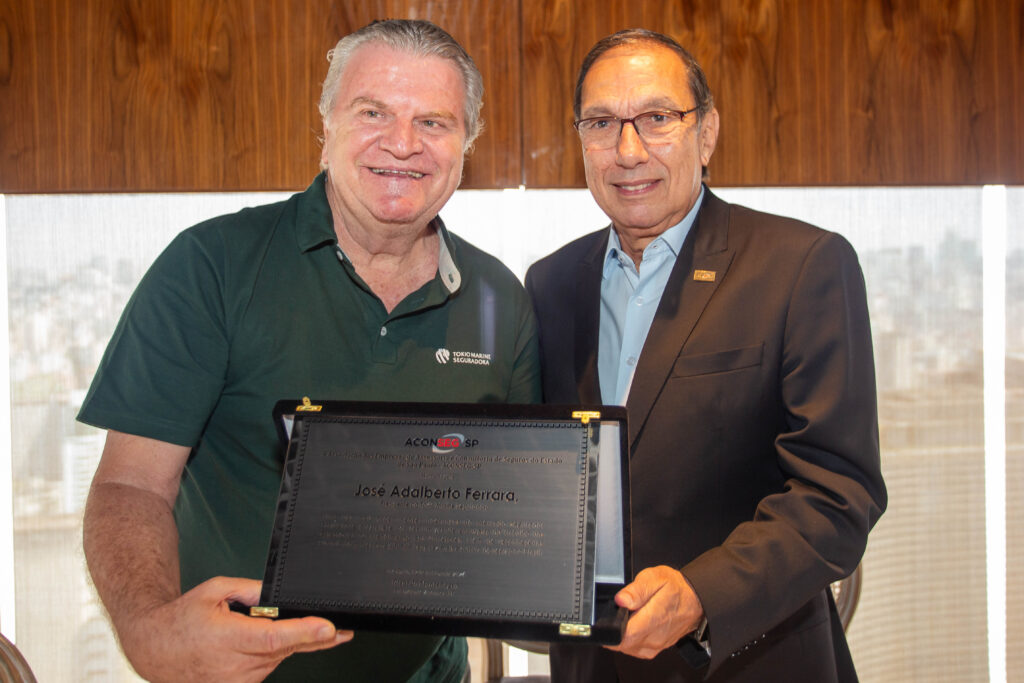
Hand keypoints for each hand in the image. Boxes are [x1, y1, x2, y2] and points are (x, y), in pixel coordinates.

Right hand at [118, 576, 352, 682]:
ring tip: (254, 628)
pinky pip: (267, 667)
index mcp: (228, 638)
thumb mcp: (215, 590)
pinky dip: (269, 653)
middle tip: (331, 623)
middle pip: (284, 649)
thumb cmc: (183, 618)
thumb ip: (251, 590)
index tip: (329, 629)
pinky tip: (253, 642)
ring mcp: (236, 681)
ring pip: (278, 658)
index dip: (304, 633)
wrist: (154, 648)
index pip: (274, 638)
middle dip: (306, 634)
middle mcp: (234, 665)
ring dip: (281, 642)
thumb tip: (280, 595)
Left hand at [605, 566, 703, 659]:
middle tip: (621, 612)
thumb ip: (636, 590)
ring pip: (627, 648)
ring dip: (622, 635)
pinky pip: (635, 649)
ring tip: (630, 617)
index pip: (624, 636)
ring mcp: (656, 646)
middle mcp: (655, 637)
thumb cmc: (677, 588)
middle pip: (622, 643)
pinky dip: (630, 640)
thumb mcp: (655, 577)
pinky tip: (634, 626)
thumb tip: (620, 600)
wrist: (696, 600)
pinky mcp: (655, 649)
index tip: (609, 617)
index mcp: (654, 619)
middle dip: (615, 630)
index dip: (610, 629)